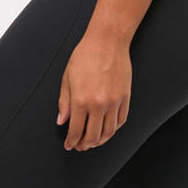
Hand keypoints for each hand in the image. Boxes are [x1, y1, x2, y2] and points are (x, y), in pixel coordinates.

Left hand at [56, 29, 131, 150]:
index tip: (69, 145)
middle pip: (93, 136)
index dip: (72, 141)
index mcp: (80, 100)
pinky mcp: (125, 98)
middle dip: (85, 145)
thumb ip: (64, 102)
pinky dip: (113, 130)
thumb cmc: (84, 56)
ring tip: (93, 141)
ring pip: (108, 132)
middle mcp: (98, 104)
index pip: (76, 130)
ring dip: (100, 140)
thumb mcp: (67, 78)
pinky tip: (106, 130)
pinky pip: (120, 121)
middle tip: (80, 146)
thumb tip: (61, 121)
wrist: (107, 41)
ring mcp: (114, 102)